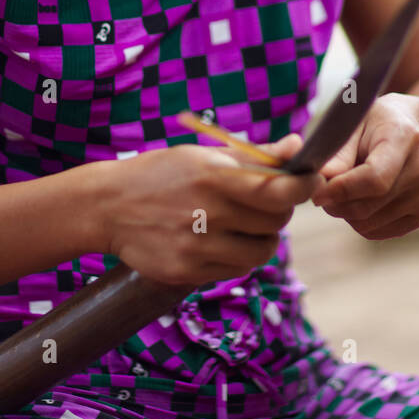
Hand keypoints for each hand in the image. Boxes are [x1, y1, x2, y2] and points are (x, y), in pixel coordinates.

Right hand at [103, 134, 323, 286]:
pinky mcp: (187, 272)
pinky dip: (236, 257)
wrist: (106, 206)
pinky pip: (234, 270)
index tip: (311, 181)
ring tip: (242, 226)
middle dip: (277, 212)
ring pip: (261, 252)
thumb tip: (298, 146)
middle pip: (275, 222)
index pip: (277, 190)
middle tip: (262, 203)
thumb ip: (254, 156)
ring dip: (261, 239)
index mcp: (213, 177)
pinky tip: (218, 241)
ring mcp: (196, 247)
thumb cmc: (162, 174)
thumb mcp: (203, 156)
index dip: (303, 187)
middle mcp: (207, 214)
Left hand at [310, 94, 418, 239]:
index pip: (375, 178)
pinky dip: (360, 223)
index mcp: (403, 136)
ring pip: (370, 224)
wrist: (403, 130)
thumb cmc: (369, 125)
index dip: (342, 190)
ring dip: (345, 213)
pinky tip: (360, 200)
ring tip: (343, 191)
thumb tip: (320, 180)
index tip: (317, 193)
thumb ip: (336, 153)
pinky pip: (378, 233)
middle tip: (321, 192)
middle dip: (336, 204)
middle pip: (369, 206)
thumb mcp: (350, 124)